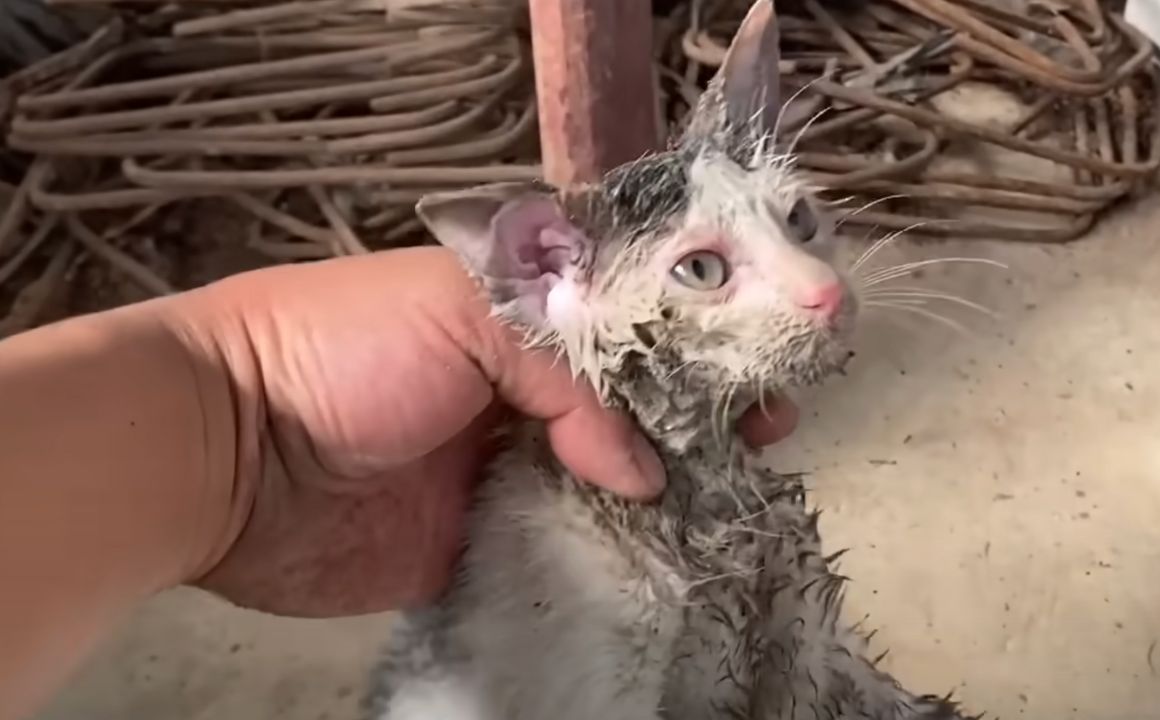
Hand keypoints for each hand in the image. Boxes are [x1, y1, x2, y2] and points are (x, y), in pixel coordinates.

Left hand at [168, 246, 797, 617]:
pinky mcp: (479, 542)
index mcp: (512, 314)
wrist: (224, 453)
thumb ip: (568, 381)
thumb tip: (641, 472)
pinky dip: (613, 554)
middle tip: (769, 433)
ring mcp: (500, 468)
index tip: (758, 364)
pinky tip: (674, 556)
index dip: (693, 338)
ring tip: (744, 495)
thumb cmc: (340, 350)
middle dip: (700, 415)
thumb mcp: (462, 315)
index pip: (626, 319)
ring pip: (606, 478)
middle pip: (630, 401)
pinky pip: (560, 548)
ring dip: (672, 488)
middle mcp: (517, 389)